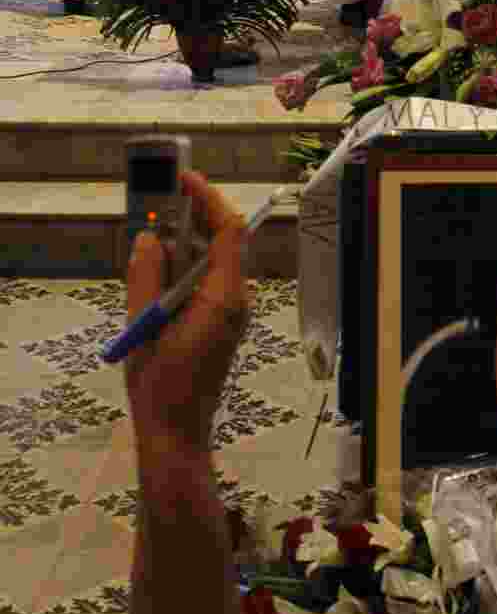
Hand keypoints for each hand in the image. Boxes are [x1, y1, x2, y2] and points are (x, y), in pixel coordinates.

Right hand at [125, 170, 249, 457]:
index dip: (209, 199)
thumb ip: (145, 278)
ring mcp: (232, 311)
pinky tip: (159, 274)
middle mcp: (236, 299)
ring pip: (214, 260)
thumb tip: (149, 239)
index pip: (229, 232)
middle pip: (224, 241)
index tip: (184, 179)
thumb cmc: (161, 388)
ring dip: (186, 245)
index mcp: (224, 298)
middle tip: (161, 203)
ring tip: (153, 240)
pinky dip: (185, 269)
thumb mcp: (143, 328)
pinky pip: (208, 280)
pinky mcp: (222, 321)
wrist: (177, 434)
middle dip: (194, 217)